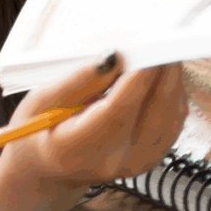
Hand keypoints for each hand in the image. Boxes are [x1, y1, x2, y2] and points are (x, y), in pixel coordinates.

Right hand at [0, 52, 188, 210]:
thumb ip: (79, 80)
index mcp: (80, 149)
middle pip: (156, 110)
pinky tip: (157, 76)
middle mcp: (116, 160)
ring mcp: (138, 162)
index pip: (120, 109)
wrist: (46, 172)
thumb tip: (115, 57)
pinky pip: (174, 119)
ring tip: (157, 53)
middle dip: (163, 70)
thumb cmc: (37, 132)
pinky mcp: (152, 157)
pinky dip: (171, 93)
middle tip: (162, 38)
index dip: (139, 76)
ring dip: (170, 79)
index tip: (150, 44)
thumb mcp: (41, 102)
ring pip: (172, 113)